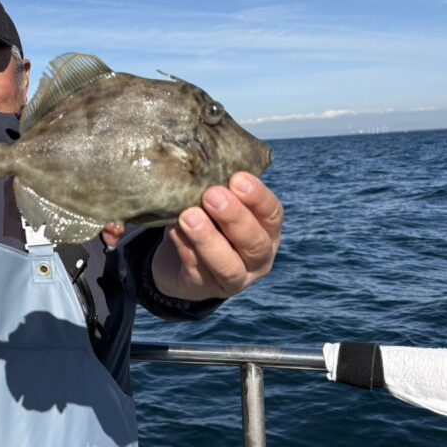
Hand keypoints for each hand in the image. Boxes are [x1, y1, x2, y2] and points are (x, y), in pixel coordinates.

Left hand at [149, 172, 283, 300]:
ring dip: (208, 239)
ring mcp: (234, 278)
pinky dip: (185, 249)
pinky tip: (174, 231)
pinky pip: (197, 270)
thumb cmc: (205, 220)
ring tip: (189, 216)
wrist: (178, 262)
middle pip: (254, 242)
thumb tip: (203, 157)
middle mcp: (258, 258)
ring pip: (228, 265)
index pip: (272, 214)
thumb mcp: (216, 204)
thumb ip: (218, 188)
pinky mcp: (205, 288)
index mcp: (266, 230)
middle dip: (234, 217)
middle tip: (212, 195)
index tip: (238, 178)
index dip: (257, 197)